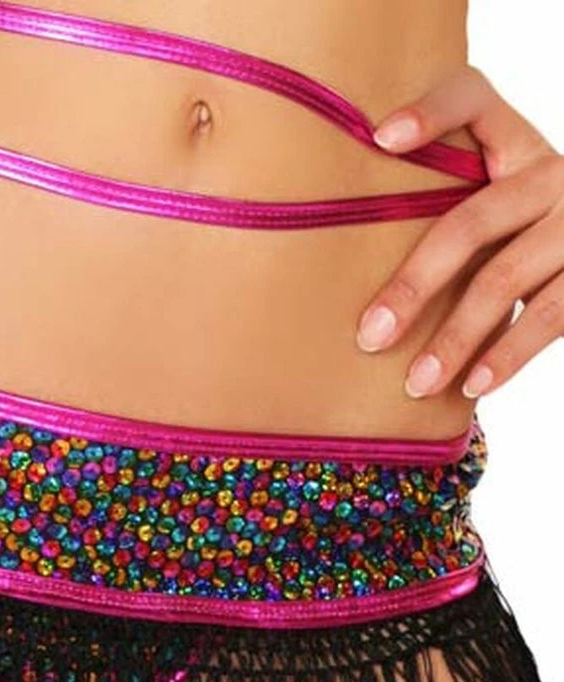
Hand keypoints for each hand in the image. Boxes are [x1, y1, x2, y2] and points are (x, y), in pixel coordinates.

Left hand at [354, 65, 562, 399]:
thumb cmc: (520, 232)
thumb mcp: (493, 203)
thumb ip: (441, 209)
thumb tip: (334, 275)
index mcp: (514, 143)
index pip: (473, 99)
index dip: (430, 113)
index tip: (379, 138)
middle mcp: (548, 171)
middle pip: (470, 222)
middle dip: (413, 286)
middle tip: (370, 337)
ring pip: (504, 279)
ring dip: (455, 340)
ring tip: (415, 383)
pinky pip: (549, 316)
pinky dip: (506, 356)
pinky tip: (472, 387)